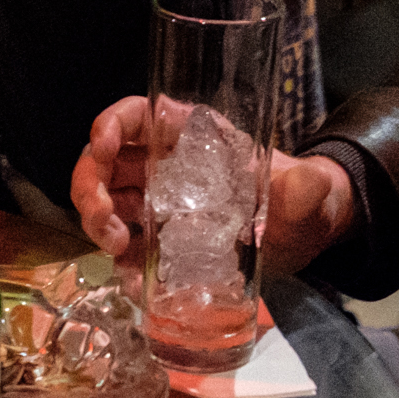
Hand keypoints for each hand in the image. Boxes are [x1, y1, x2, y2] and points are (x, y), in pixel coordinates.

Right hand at [71, 97, 356, 278]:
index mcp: (192, 135)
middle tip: (106, 223)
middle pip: (107, 161)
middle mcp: (167, 165)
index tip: (103, 149)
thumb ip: (306, 185)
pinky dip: (122, 264)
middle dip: (92, 186)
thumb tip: (304, 183)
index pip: (138, 115)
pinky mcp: (165, 243)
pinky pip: (130, 248)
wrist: (305, 234)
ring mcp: (161, 204)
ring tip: (119, 249)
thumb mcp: (306, 188)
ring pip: (108, 202)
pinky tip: (134, 281)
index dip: (111, 125)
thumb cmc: (301, 195)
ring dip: (99, 224)